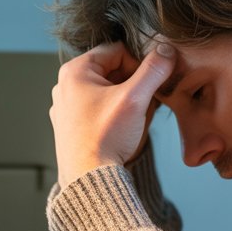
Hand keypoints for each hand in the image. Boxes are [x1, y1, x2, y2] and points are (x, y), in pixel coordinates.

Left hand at [50, 40, 174, 187]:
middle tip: (147, 99)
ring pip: (107, 91)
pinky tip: (124, 128)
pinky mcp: (72, 126)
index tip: (152, 80)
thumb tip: (166, 51)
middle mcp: (65, 86)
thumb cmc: (106, 139)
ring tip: (136, 116)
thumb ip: (153, 70)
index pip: (116, 50)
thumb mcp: (136, 98)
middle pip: (111, 71)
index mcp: (74, 72)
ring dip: (127, 98)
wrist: (90, 180)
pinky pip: (99, 109)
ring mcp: (66, 107)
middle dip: (134, 83)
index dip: (140, 63)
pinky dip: (115, 113)